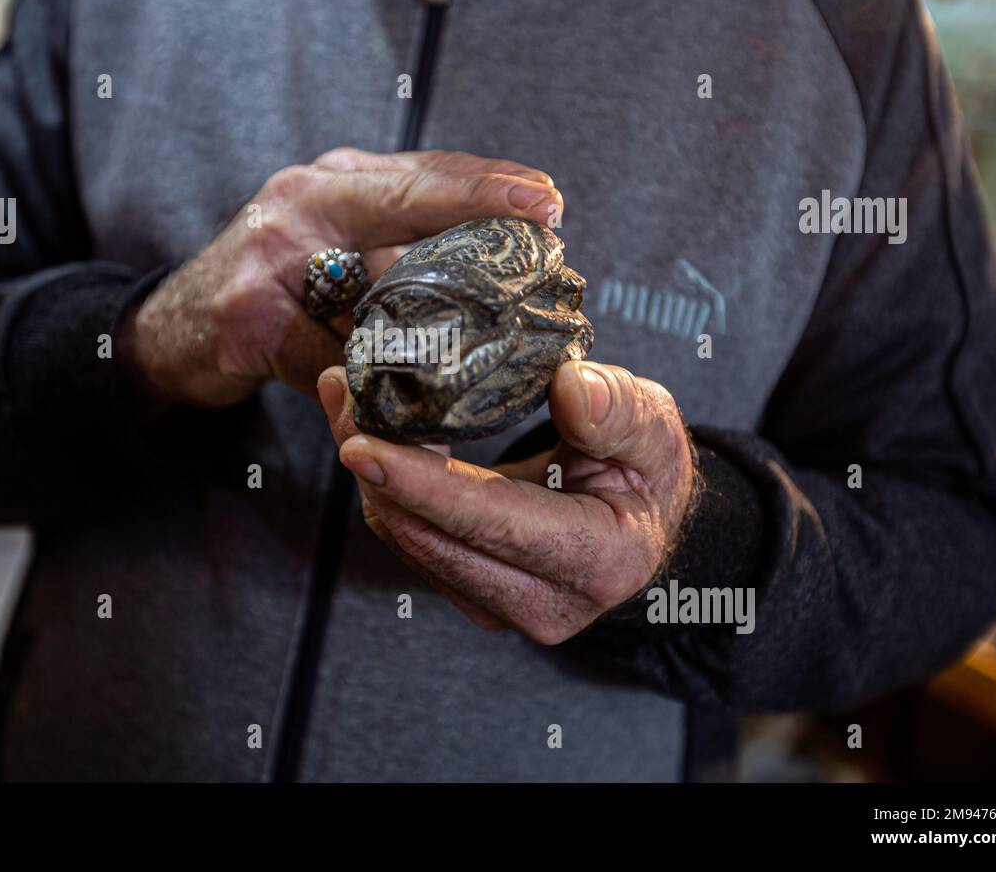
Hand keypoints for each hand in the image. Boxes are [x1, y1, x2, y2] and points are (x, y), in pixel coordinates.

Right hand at [124, 148, 561, 407]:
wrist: (173, 331)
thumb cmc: (271, 288)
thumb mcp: (332, 249)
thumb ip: (397, 253)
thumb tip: (502, 284)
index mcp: (334, 184)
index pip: (422, 172)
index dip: (486, 182)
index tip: (548, 195)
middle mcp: (302, 201)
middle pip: (404, 199)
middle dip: (477, 203)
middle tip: (545, 215)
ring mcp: (269, 256)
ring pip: (370, 285)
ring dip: (438, 314)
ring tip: (508, 327)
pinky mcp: (246, 319)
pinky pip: (324, 356)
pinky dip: (369, 382)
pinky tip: (414, 401)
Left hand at [317, 360, 695, 642]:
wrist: (639, 518)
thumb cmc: (646, 470)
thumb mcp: (655, 429)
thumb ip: (620, 410)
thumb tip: (572, 388)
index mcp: (598, 561)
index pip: (492, 522)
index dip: (422, 484)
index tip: (359, 444)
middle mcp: (542, 602)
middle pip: (430, 534)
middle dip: (374, 464)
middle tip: (340, 389)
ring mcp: (500, 606)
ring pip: (407, 538)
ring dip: (370, 471)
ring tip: (345, 396)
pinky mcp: (469, 593)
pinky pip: (409, 538)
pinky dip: (383, 485)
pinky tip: (370, 430)